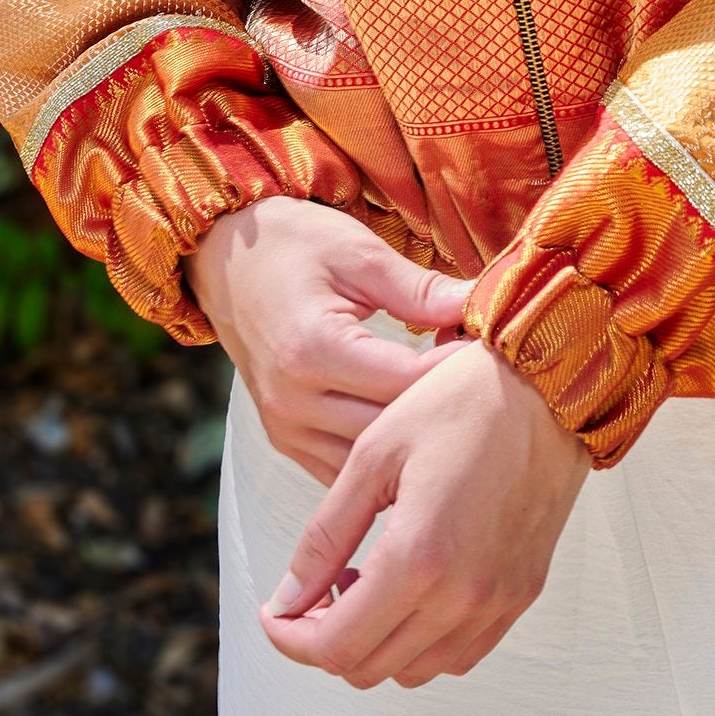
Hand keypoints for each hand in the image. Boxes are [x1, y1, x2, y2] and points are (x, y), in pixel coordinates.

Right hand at [186, 198, 468, 484]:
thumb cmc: (294, 245)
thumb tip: (483, 307)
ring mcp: (286, 429)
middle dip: (442, 407)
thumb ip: (420, 290)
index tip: (489, 348)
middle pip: (392, 430)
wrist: (225, 261)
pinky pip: (345, 469)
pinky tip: (414, 424)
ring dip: (414, 438)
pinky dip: (383, 453)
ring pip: (370, 463)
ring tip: (451, 401)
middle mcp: (294, 402)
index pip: (407, 380)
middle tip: (484, 380)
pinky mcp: (286, 441)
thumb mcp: (359, 253)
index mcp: (313, 350)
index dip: (456, 368)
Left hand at [261, 336, 589, 687]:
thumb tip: (288, 598)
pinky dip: (422, 640)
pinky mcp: (522, 594)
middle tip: (317, 587)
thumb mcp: (375, 454)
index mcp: (420, 557)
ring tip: (364, 577)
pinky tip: (412, 586)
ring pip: (413, 670)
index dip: (291, 637)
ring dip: (375, 640)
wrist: (549, 386)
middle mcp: (463, 596)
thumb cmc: (462, 402)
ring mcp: (498, 602)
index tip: (276, 612)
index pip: (335, 646)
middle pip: (369, 667)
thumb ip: (326, 535)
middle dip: (326, 638)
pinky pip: (459, 654)